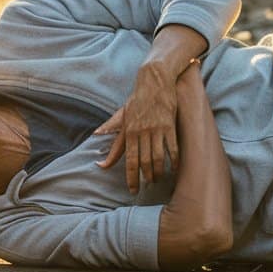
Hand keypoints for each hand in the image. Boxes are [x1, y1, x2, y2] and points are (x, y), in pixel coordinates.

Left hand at [94, 60, 180, 192]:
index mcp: (129, 131)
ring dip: (159, 172)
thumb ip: (114, 136)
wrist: (155, 81)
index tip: (132, 190)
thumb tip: (98, 145)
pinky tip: (174, 168)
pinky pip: (173, 149)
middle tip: (147, 185)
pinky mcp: (170, 126)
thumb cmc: (138, 99)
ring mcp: (157, 129)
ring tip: (158, 178)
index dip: (131, 178)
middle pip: (145, 162)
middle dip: (146, 177)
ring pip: (159, 158)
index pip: (129, 161)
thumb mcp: (123, 116)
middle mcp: (142, 132)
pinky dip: (174, 161)